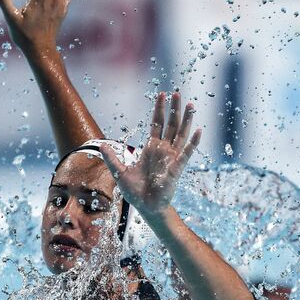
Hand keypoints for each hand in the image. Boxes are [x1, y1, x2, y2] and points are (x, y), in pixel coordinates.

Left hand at [100, 92, 201, 219]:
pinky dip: (193, 142)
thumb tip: (100, 145)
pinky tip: (198, 130)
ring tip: (189, 104)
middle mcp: (163, 150)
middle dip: (173, 108)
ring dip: (185, 119)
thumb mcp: (119, 172)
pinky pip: (187, 153)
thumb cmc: (136, 191)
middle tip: (176, 92)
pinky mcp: (177, 167)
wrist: (146, 207)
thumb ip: (112, 158)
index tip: (162, 95)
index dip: (159, 109)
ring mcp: (171, 157)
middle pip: (170, 124)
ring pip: (181, 134)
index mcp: (151, 148)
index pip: (157, 123)